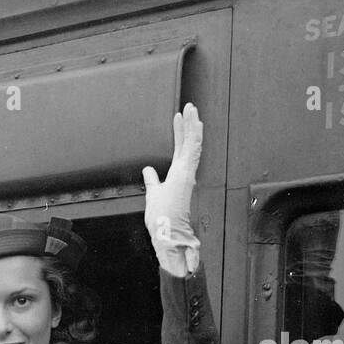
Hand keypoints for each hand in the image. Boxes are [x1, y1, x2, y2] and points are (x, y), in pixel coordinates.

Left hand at [142, 102, 203, 275]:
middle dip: (188, 125)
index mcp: (177, 177)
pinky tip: (195, 124)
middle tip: (188, 107)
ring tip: (191, 109)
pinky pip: (192, 153)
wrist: (167, 235)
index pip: (180, 150)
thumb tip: (148, 170)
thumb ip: (152, 181)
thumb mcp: (152, 194)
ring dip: (192, 126)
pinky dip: (194, 137)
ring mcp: (187, 174)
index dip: (179, 134)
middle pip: (188, 144)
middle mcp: (184, 174)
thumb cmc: (162, 221)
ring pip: (193, 145)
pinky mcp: (186, 176)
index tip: (178, 119)